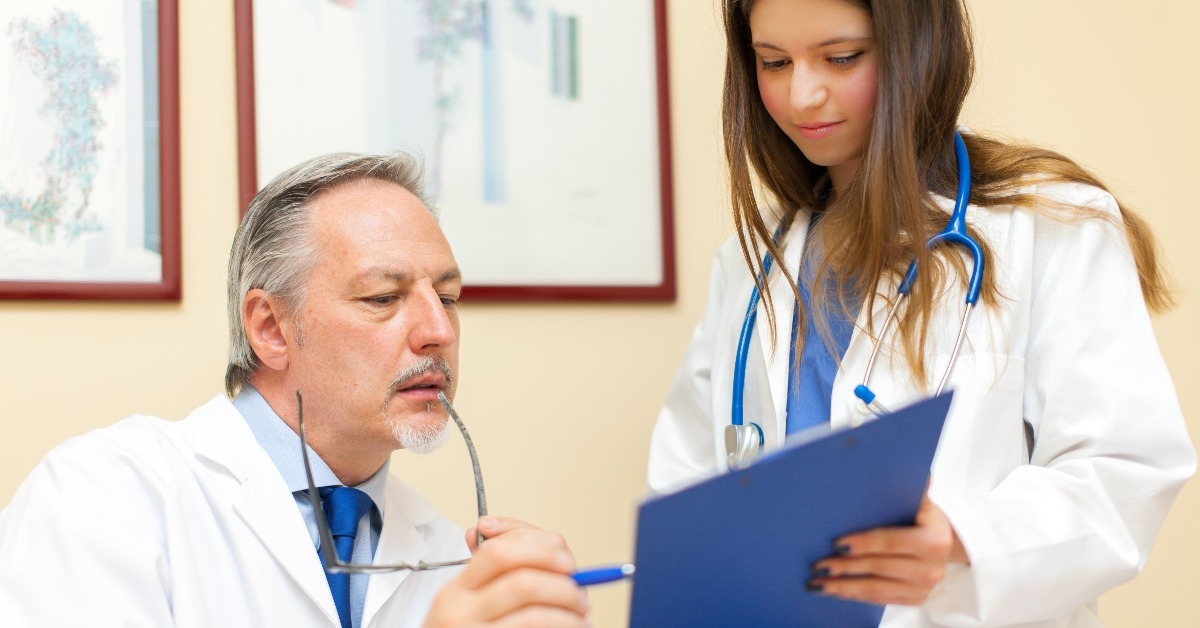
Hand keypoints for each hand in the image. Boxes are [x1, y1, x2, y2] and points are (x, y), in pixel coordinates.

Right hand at [423, 516, 589, 626]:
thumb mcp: (465, 600)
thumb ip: (491, 568)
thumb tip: (522, 534)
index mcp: (456, 590)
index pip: (500, 553)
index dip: (540, 549)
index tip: (565, 558)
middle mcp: (461, 613)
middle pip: (523, 582)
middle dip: (562, 584)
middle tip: (580, 591)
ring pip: (535, 615)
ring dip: (568, 611)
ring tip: (580, 613)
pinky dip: (563, 626)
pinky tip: (572, 626)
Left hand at [807, 493, 967, 605]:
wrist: (947, 545)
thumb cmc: (926, 520)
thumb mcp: (924, 504)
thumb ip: (915, 490)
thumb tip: (916, 472)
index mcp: (932, 541)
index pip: (890, 542)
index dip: (862, 543)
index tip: (837, 543)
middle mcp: (930, 569)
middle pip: (879, 567)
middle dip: (845, 567)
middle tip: (819, 565)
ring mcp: (922, 588)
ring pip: (876, 589)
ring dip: (845, 586)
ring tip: (819, 583)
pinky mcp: (914, 599)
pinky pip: (879, 599)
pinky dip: (855, 595)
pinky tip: (836, 590)